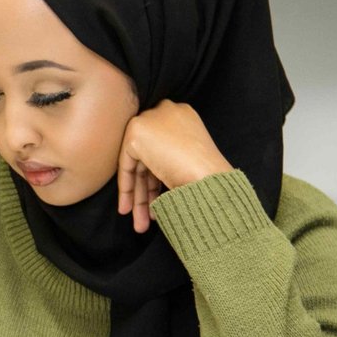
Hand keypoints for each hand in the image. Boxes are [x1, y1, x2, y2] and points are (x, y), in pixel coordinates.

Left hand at [117, 99, 233, 232]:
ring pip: (138, 164)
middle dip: (148, 192)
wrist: (210, 178)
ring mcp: (150, 119)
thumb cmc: (210, 176)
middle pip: (150, 158)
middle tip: (147, 218)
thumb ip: (170, 159)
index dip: (157, 178)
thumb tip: (152, 180)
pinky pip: (126, 164)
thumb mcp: (190, 160)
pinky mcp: (137, 131)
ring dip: (139, 196)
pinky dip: (127, 188)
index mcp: (183, 116)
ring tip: (140, 224)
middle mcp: (166, 112)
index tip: (155, 202)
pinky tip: (128, 209)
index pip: (163, 149)